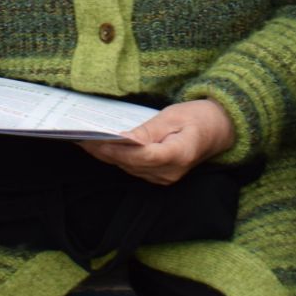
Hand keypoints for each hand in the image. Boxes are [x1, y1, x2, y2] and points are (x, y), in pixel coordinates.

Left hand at [80, 100, 235, 185]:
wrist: (218, 131)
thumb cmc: (197, 118)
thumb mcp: (173, 116)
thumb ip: (148, 130)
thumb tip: (123, 138)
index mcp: (178, 154)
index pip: (141, 155)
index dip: (117, 150)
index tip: (95, 140)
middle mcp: (170, 172)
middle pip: (130, 164)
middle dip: (104, 152)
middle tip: (78, 137)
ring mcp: (165, 178)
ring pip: (129, 168)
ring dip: (107, 156)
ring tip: (83, 140)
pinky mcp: (160, 178)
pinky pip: (134, 169)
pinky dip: (117, 158)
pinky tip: (102, 147)